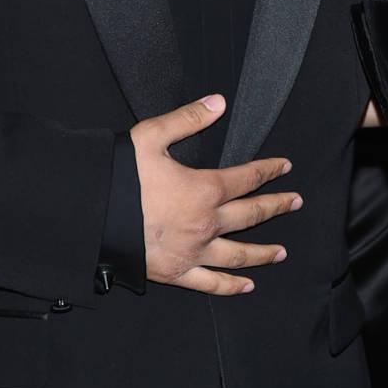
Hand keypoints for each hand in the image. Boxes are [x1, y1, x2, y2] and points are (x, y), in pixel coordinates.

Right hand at [131, 93, 301, 293]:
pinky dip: (231, 285)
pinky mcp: (177, 272)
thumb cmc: (119, 176)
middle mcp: (206, 223)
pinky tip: (247, 286)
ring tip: (282, 252)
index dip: (269, 170)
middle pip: (252, 214)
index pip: (247, 178)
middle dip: (277, 206)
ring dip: (264, 252)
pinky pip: (211, 282)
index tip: (285, 167)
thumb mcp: (151, 136)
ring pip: (239, 253)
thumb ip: (188, 118)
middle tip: (296, 202)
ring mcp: (193, 251)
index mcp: (203, 189)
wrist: (91, 216)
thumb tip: (219, 102)